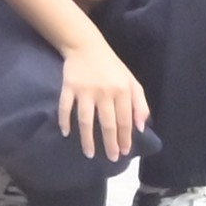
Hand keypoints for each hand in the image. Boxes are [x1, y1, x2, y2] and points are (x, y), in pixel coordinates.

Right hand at [54, 39, 151, 160]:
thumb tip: (141, 128)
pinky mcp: (68, 87)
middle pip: (107, 123)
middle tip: (110, 158)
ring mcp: (85, 91)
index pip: (125, 120)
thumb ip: (140, 104)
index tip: (123, 152)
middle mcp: (105, 92)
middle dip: (110, 143)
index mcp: (122, 91)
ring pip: (86, 120)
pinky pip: (65, 107)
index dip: (125, 138)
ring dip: (87, 138)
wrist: (86, 46)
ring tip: (89, 153)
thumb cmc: (112, 68)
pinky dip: (64, 120)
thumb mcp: (132, 82)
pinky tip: (66, 133)